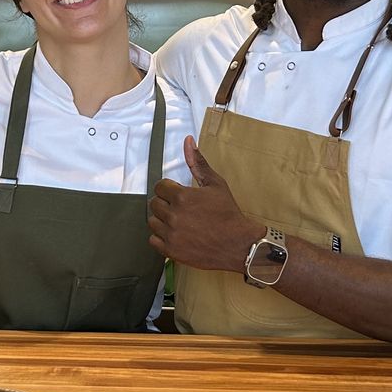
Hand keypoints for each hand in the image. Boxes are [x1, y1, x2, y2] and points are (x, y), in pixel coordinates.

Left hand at [148, 136, 260, 272]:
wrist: (238, 244)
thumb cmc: (228, 214)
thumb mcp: (215, 184)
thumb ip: (198, 162)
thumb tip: (188, 141)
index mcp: (182, 197)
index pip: (159, 187)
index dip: (170, 189)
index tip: (180, 195)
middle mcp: (174, 215)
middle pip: (154, 204)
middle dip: (166, 203)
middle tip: (182, 209)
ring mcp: (171, 234)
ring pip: (152, 221)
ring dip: (162, 220)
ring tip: (179, 221)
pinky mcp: (171, 250)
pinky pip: (153, 240)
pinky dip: (161, 237)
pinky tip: (175, 234)